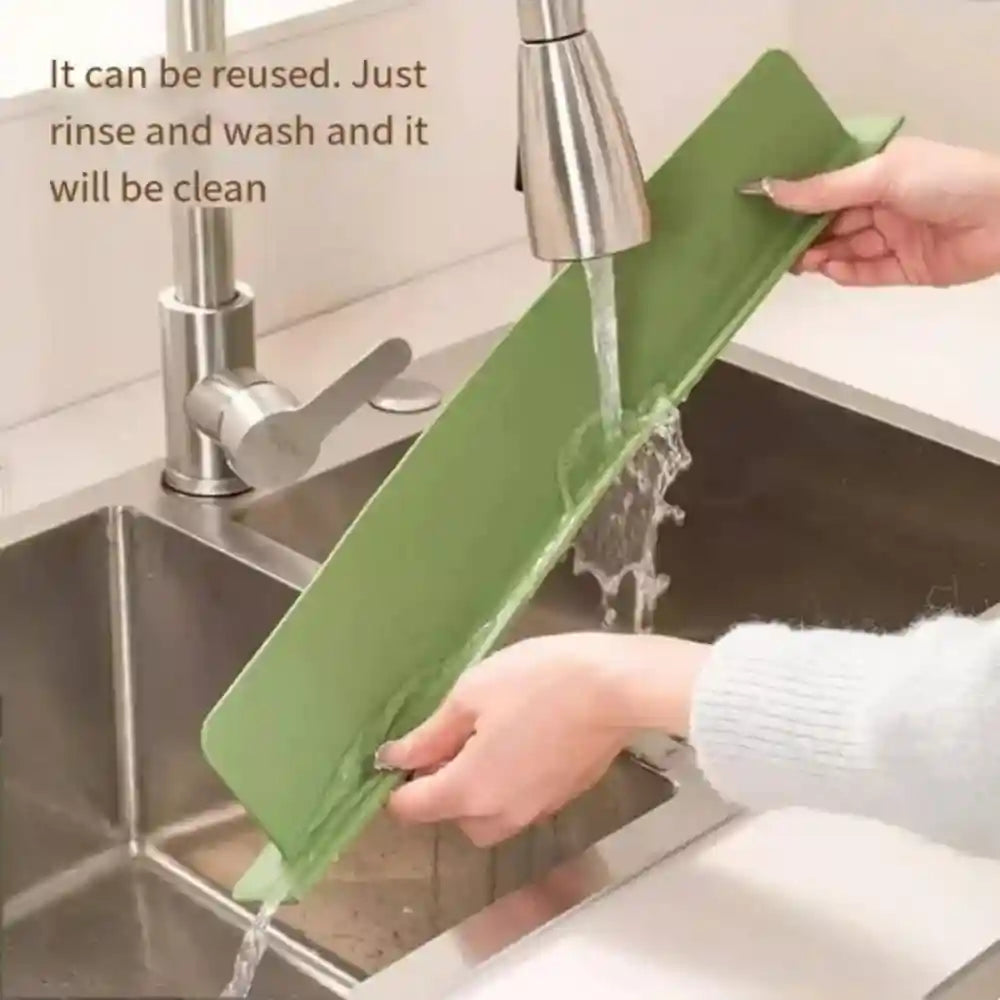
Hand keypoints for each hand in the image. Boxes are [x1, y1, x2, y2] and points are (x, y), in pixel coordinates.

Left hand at [378, 632, 706, 846]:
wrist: (616, 687)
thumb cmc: (537, 681)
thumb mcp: (471, 694)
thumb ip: (430, 734)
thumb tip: (394, 759)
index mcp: (469, 790)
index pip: (413, 809)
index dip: (397, 784)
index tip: (402, 751)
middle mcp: (501, 814)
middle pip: (452, 819)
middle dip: (441, 789)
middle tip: (449, 739)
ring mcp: (538, 810)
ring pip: (489, 818)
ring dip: (476, 792)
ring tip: (486, 739)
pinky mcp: (564, 797)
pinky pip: (520, 803)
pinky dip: (508, 784)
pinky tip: (520, 740)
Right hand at [749, 137, 999, 286]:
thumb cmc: (947, 179)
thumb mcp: (881, 175)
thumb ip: (825, 189)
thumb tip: (770, 189)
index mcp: (882, 172)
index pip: (830, 187)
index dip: (799, 198)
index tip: (764, 207)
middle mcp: (887, 203)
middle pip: (834, 222)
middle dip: (805, 234)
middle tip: (772, 246)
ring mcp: (897, 237)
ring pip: (848, 249)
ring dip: (821, 255)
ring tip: (796, 263)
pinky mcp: (907, 268)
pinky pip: (869, 273)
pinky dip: (847, 273)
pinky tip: (827, 272)